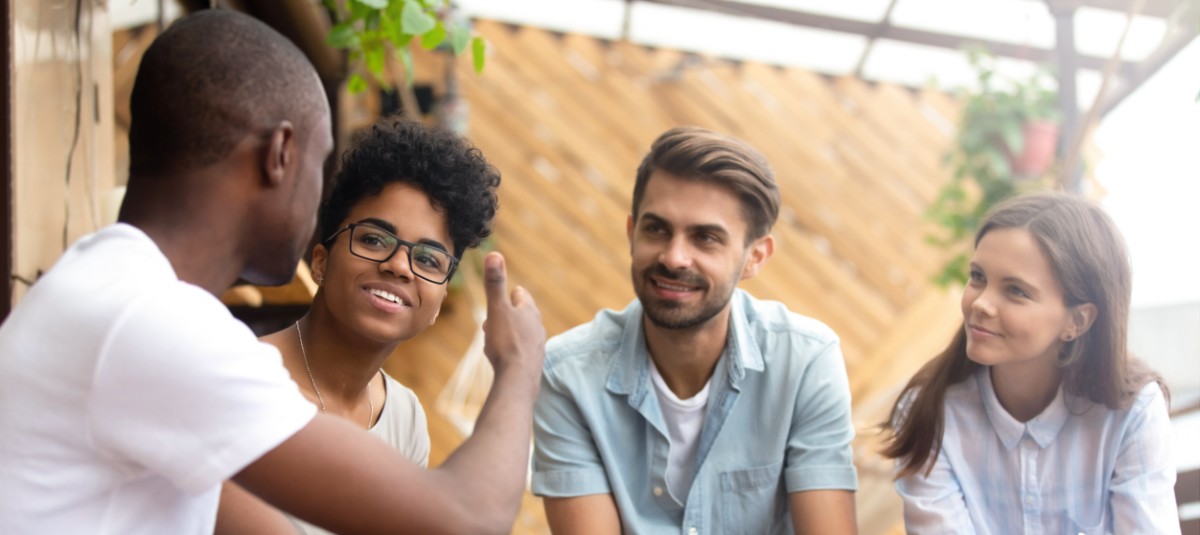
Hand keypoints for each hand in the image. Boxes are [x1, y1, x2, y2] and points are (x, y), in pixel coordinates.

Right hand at [481, 252, 545, 381]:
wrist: (518, 381)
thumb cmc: (506, 343)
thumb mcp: (496, 309)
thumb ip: (495, 283)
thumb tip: (494, 254)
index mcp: (529, 311)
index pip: (520, 295)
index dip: (507, 295)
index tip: (496, 300)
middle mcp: (538, 327)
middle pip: (521, 315)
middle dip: (505, 317)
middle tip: (488, 324)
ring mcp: (537, 346)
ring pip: (521, 334)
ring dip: (506, 334)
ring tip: (492, 342)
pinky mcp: (534, 363)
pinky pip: (520, 352)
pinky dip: (510, 351)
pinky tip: (502, 359)